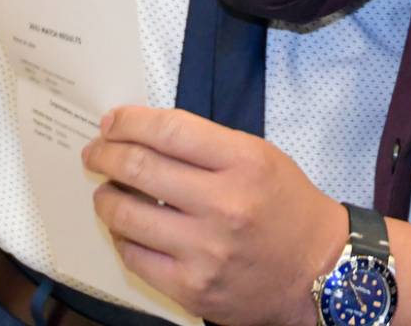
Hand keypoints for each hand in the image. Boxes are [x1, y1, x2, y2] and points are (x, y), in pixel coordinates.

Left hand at [83, 106, 345, 324]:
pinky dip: (122, 236)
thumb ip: (208, 147)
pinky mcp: (191, 288)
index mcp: (244, 162)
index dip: (131, 122)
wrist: (316, 269)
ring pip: (128, 216)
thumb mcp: (261, 157)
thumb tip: (148, 138)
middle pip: (142, 169)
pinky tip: (124, 226)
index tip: (111, 121)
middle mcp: (223, 204)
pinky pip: (135, 258)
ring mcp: (204, 250)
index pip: (171, 131)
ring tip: (105, 189)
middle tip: (95, 152)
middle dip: (107, 155)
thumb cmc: (287, 205)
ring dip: (106, 197)